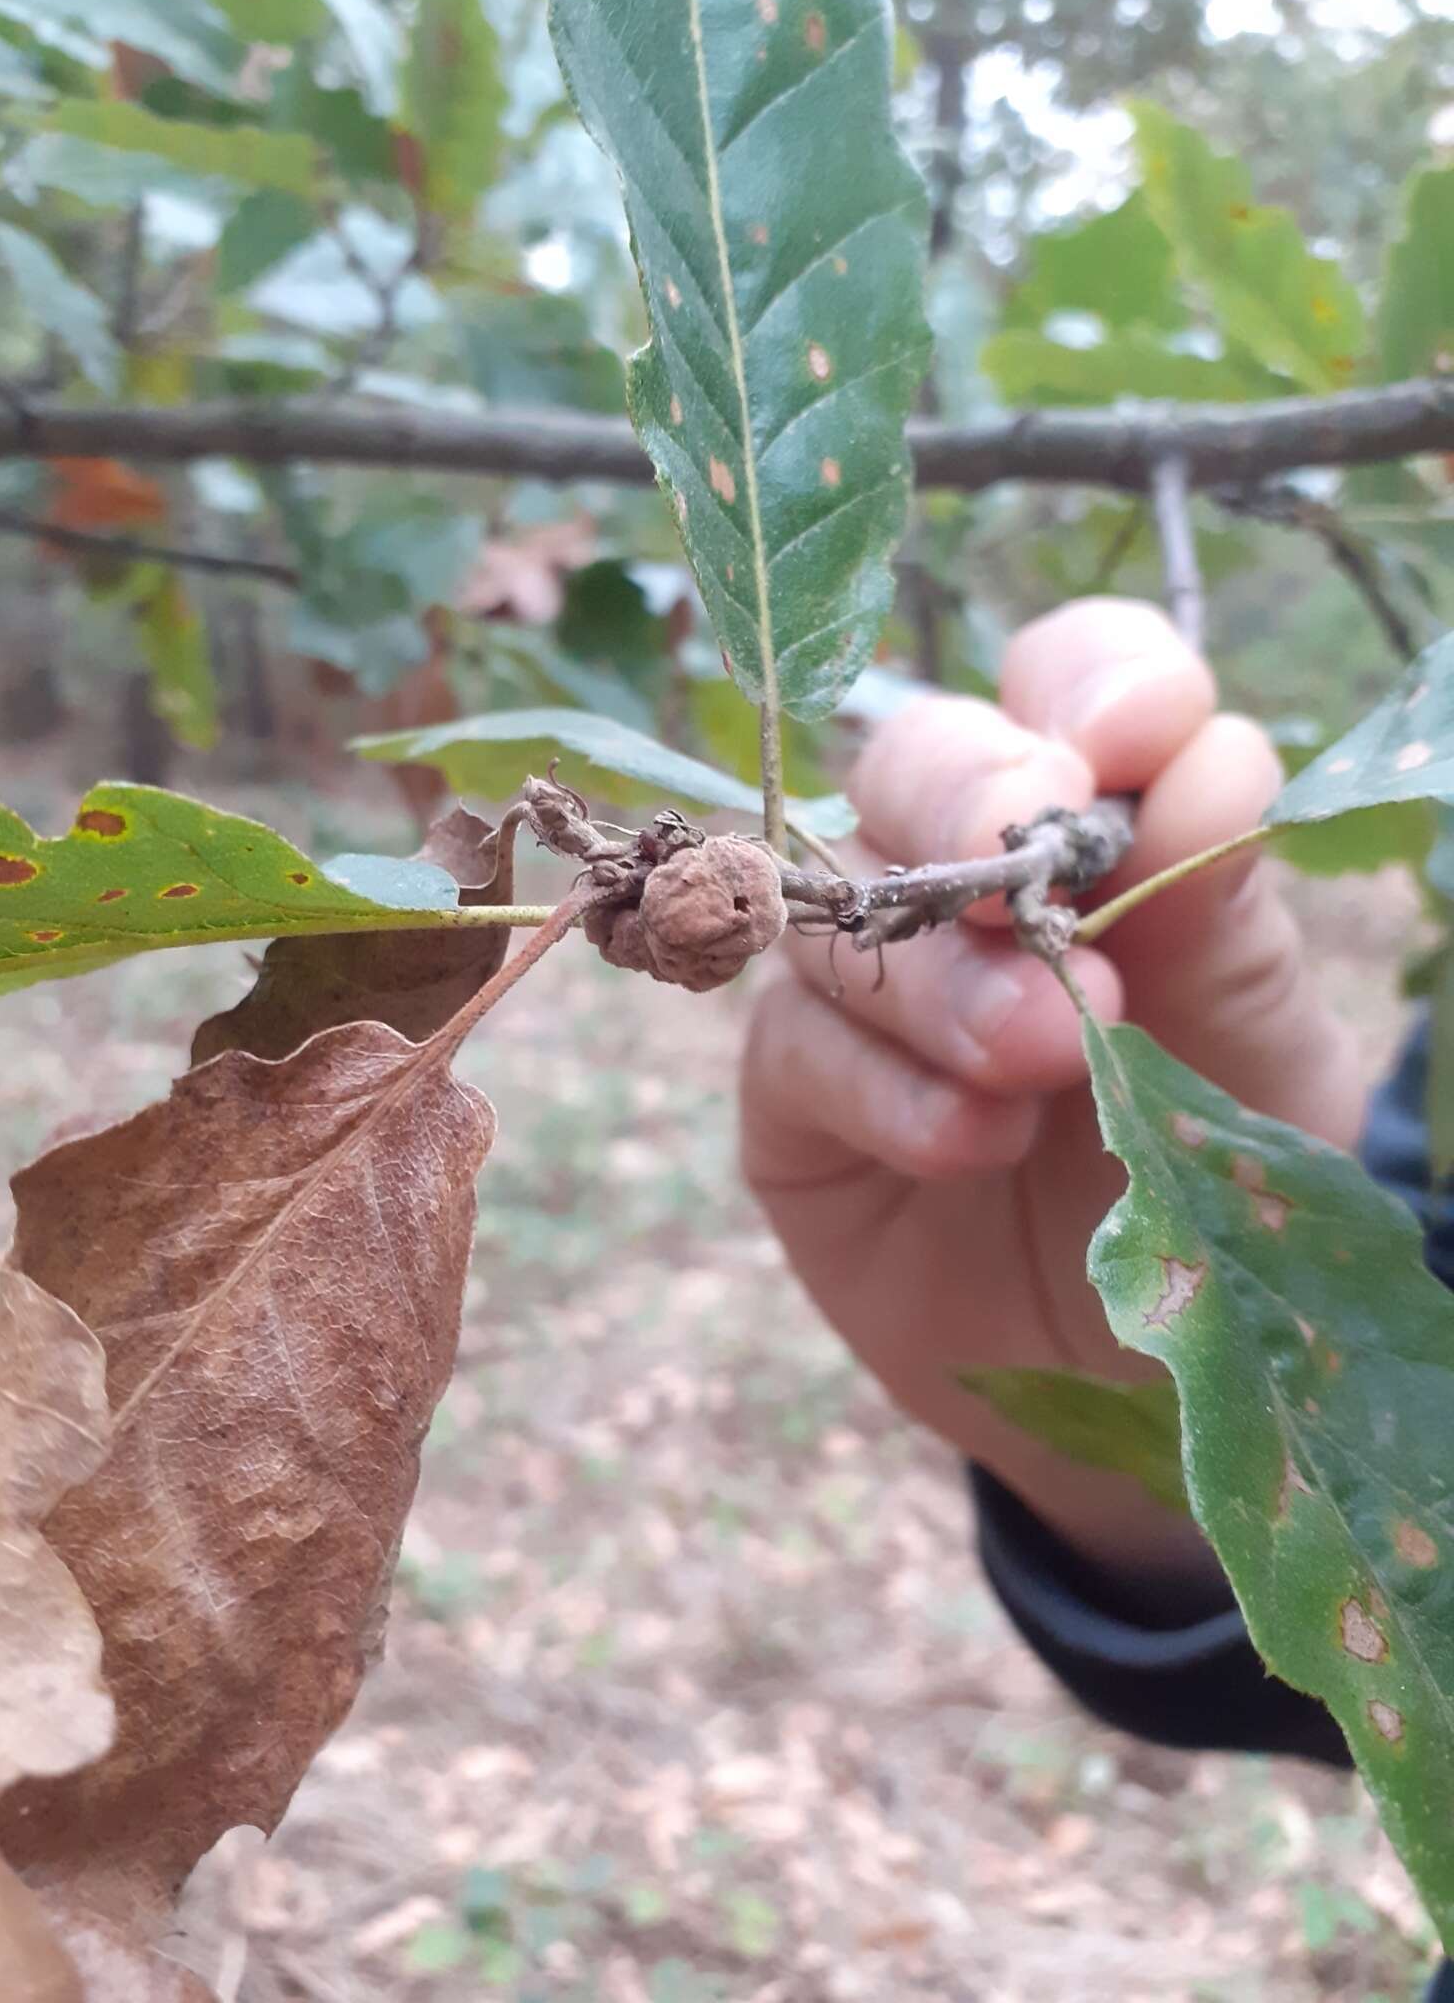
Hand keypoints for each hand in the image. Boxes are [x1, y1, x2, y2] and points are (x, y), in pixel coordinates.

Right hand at [741, 601, 1368, 1588]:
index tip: (1135, 742)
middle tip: (1031, 875)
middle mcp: (964, 880)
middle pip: (912, 755)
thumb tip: (1206, 763)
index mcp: (1099, 830)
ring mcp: (866, 984)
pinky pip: (795, 1045)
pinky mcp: (795, 1094)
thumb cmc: (1214, 1189)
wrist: (1141, 1378)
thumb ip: (1223, 916)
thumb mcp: (1261, 1055)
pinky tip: (972, 1145)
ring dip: (940, 973)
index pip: (1068, 679)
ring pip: (840, 904)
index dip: (1092, 680)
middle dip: (966, 796)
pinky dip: (886, 1088)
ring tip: (1043, 1061)